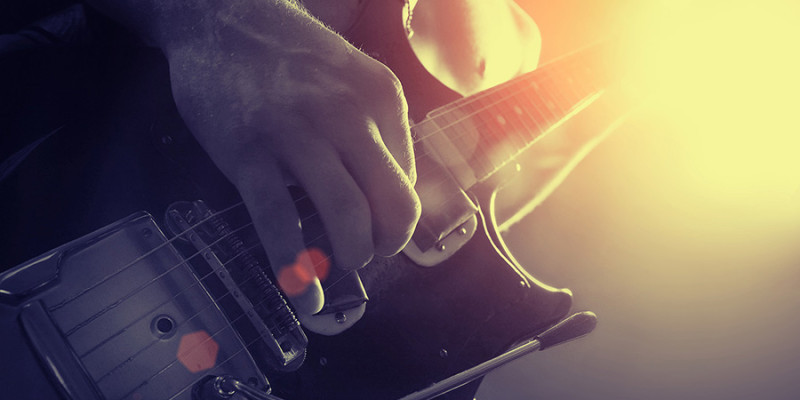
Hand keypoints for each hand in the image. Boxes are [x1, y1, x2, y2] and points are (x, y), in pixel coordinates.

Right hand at [106, 1, 420, 314]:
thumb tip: (389, 189)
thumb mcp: (350, 78)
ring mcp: (298, 133)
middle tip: (368, 256)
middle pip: (393, 204)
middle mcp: (348, 114)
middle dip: (387, 246)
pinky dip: (295, 269)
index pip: (410, 178)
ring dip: (350, 258)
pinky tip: (303, 293)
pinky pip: (281, 223)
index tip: (382, 231)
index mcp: (381, 97)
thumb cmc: (289, 55)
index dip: (397, 215)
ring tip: (338, 268)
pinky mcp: (249, 154)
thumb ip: (375, 128)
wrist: (221, 18)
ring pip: (346, 216)